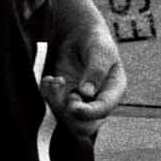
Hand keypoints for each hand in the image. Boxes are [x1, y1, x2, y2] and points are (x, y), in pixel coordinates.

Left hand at [44, 20, 126, 136]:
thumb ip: (96, 70)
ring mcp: (80, 101)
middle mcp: (98, 101)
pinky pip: (52, 107)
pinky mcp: (64, 97)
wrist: (80, 35)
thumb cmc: (95, 40)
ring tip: (55, 80)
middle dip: (70, 114)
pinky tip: (49, 79)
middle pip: (86, 126)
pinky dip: (47, 95)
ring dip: (56, 102)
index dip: (88, 112)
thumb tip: (87, 93)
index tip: (73, 104)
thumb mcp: (100, 51)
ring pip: (66, 119)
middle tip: (64, 94)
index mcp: (114, 91)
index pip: (103, 110)